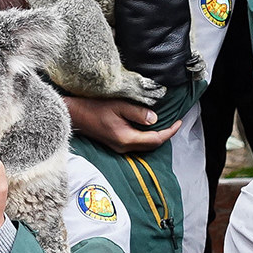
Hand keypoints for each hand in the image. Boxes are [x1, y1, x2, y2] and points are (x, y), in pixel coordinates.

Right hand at [64, 95, 179, 151]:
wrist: (73, 114)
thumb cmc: (93, 107)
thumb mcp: (118, 105)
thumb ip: (138, 113)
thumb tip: (155, 119)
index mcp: (126, 138)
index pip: (155, 139)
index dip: (169, 131)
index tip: (179, 122)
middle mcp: (123, 147)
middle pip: (151, 145)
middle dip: (165, 135)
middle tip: (174, 123)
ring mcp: (118, 147)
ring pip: (144, 146)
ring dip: (155, 136)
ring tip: (165, 124)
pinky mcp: (114, 144)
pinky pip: (136, 143)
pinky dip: (146, 136)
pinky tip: (147, 127)